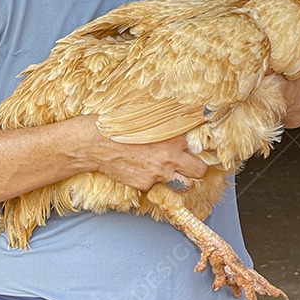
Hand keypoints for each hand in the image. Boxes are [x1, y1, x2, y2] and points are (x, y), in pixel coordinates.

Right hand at [80, 119, 207, 191]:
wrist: (97, 143)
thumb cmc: (120, 125)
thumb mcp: (149, 115)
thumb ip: (170, 119)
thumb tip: (188, 113)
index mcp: (175, 135)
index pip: (202, 143)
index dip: (202, 145)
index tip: (202, 146)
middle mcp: (170, 156)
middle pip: (200, 170)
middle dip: (197, 168)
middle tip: (191, 164)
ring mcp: (159, 173)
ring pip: (184, 184)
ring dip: (181, 179)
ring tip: (172, 171)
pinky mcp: (146, 184)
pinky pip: (158, 186)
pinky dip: (154, 180)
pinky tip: (144, 170)